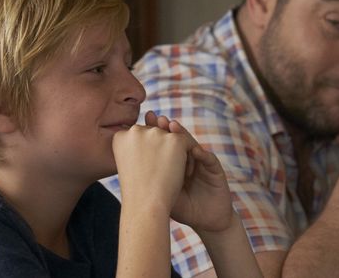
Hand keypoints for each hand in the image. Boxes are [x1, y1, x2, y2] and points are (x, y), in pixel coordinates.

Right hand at [112, 124, 189, 212]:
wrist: (146, 205)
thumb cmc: (138, 190)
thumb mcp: (131, 164)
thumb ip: (138, 147)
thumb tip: (156, 132)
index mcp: (121, 136)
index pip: (141, 136)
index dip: (147, 153)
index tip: (146, 171)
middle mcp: (136, 130)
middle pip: (156, 134)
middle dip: (161, 150)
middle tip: (158, 174)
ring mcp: (155, 133)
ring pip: (171, 137)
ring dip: (174, 153)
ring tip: (170, 174)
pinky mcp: (173, 140)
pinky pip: (186, 143)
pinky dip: (187, 159)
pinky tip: (182, 174)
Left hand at [145, 111, 233, 232]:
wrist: (205, 221)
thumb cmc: (181, 207)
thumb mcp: (160, 192)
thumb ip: (147, 178)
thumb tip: (123, 163)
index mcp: (173, 160)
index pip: (164, 142)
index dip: (154, 130)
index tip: (145, 119)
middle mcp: (188, 157)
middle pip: (177, 138)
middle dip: (167, 128)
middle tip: (157, 119)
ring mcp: (202, 162)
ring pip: (192, 144)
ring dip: (183, 135)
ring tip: (173, 127)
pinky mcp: (215, 170)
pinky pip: (208, 159)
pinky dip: (201, 154)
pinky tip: (192, 150)